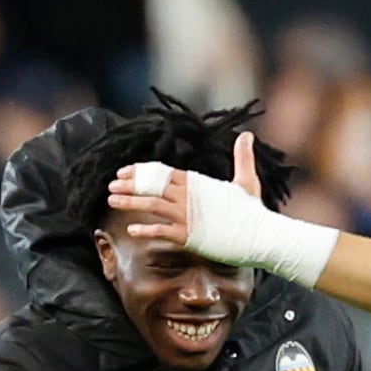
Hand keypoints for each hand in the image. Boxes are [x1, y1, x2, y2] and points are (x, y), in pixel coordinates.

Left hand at [103, 129, 264, 254]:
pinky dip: (145, 230)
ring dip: (129, 202)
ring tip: (111, 201)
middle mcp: (188, 196)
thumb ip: (242, 157)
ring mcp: (187, 215)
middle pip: (152, 186)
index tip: (124, 172)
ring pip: (151, 205)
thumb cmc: (253, 211)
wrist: (260, 235)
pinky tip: (131, 230)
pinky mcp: (189, 235)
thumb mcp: (246, 180)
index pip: (163, 172)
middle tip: (110, 185)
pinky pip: (161, 231)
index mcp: (197, 182)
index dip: (141, 172)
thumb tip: (247, 134)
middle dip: (129, 185)